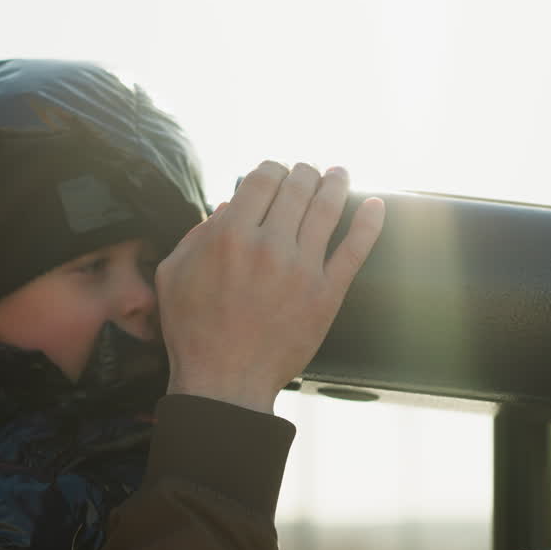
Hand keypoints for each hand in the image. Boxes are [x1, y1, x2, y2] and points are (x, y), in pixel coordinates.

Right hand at [156, 161, 384, 412]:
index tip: (276, 171)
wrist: (224, 381)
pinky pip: (355, 250)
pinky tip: (376, 205)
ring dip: (336, 183)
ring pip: (327, 209)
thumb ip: (197, 233)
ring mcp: (302, 269)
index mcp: (230, 235)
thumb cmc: (192, 330)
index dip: (272, 168)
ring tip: (339, 173)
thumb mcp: (174, 274)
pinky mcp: (326, 294)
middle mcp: (269, 245)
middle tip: (309, 171)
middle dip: (304, 172)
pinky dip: (369, 223)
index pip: (262, 179)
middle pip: (297, 187)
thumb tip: (229, 204)